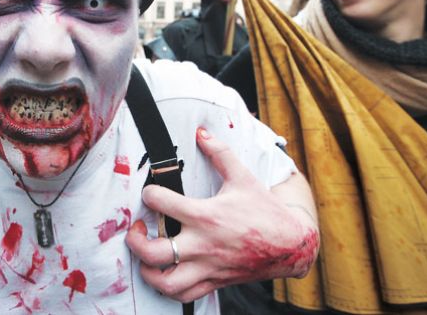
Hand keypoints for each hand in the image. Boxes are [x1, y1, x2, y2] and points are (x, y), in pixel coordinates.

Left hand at [125, 127, 318, 301]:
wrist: (291, 244)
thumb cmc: (265, 210)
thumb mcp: (243, 177)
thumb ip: (219, 152)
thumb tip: (201, 132)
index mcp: (207, 216)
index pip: (162, 203)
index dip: (149, 194)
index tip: (149, 192)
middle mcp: (203, 244)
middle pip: (155, 252)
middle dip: (135, 242)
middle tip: (135, 231)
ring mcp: (207, 267)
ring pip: (166, 282)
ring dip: (147, 271)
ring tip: (145, 256)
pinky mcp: (214, 281)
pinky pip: (184, 295)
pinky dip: (168, 288)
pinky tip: (164, 273)